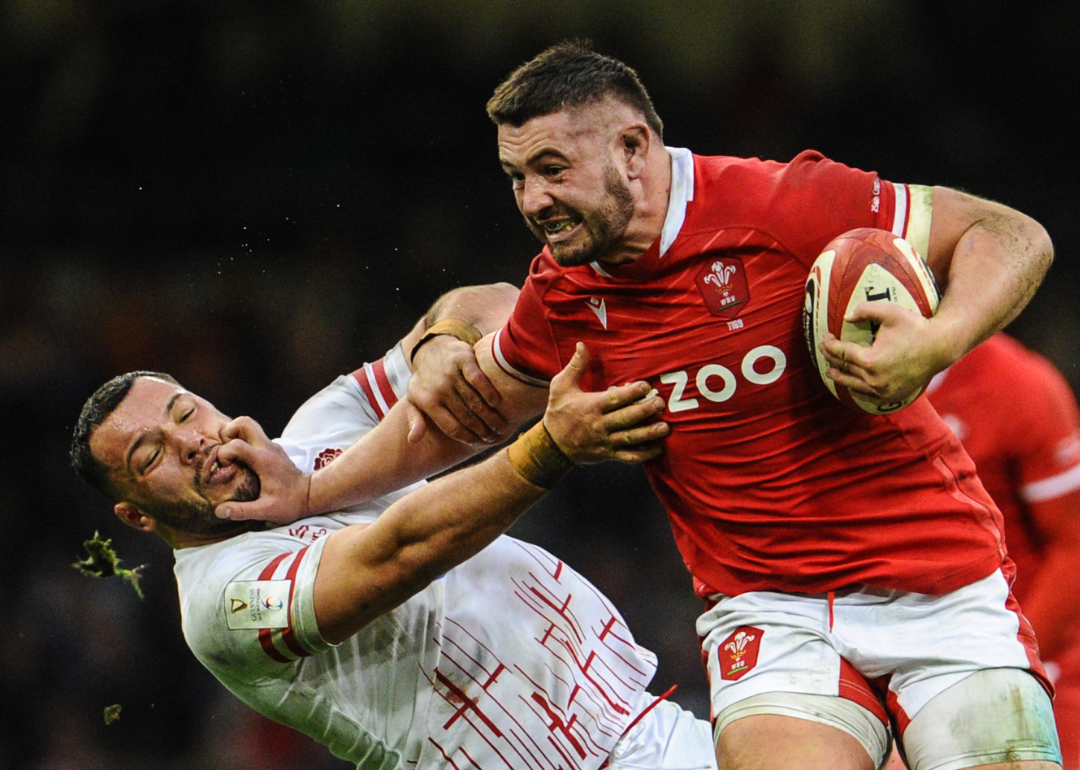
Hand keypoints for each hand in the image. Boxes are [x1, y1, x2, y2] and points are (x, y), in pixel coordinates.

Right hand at [213, 416, 311, 524]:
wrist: (311, 494)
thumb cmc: (290, 503)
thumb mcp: (266, 511)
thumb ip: (242, 511)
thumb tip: (219, 511)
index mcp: (263, 460)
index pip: (237, 444)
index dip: (224, 454)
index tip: (225, 468)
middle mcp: (267, 447)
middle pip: (244, 422)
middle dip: (228, 433)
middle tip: (225, 452)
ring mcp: (271, 445)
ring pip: (249, 425)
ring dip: (235, 435)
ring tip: (231, 455)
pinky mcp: (272, 448)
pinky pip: (254, 435)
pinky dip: (243, 441)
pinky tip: (240, 460)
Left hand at [407, 335, 506, 443]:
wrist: (431, 348)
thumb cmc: (425, 381)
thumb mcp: (414, 400)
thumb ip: (415, 420)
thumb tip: (412, 440)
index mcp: (427, 402)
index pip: (452, 428)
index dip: (468, 438)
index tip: (479, 442)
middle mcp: (438, 388)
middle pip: (466, 417)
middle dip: (483, 431)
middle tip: (493, 436)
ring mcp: (451, 373)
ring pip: (475, 402)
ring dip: (490, 417)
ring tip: (500, 425)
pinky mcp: (463, 359)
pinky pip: (479, 381)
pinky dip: (489, 394)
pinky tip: (496, 403)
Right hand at [543, 343, 668, 463]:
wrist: (552, 445)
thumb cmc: (558, 412)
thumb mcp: (561, 386)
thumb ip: (575, 366)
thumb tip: (582, 345)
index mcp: (591, 406)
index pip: (614, 399)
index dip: (631, 393)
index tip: (646, 386)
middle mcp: (600, 424)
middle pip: (626, 418)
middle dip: (645, 411)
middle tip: (661, 403)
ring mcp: (605, 441)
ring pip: (630, 438)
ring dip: (649, 433)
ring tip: (666, 427)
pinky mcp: (608, 454)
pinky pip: (629, 457)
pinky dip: (644, 454)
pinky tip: (658, 448)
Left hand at [821, 301, 948, 406]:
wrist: (940, 347)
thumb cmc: (915, 327)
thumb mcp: (890, 312)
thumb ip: (865, 310)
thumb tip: (846, 317)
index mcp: (870, 361)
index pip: (840, 353)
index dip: (829, 344)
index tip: (825, 336)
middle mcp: (874, 379)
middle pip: (843, 369)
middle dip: (831, 357)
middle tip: (824, 349)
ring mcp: (882, 391)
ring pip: (852, 385)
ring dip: (839, 376)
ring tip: (830, 370)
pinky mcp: (891, 396)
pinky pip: (866, 395)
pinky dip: (855, 388)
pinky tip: (851, 382)